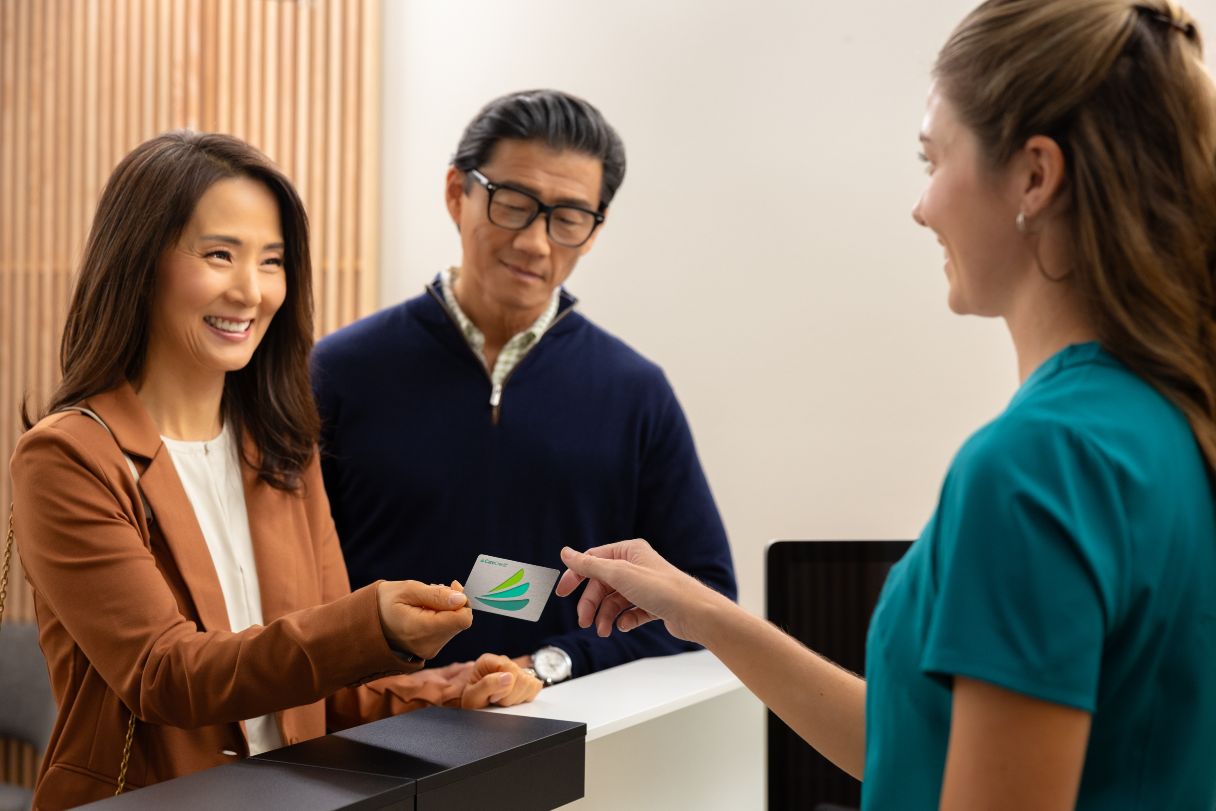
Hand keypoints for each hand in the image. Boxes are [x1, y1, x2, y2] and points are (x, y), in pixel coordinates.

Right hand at [377, 579, 472, 660]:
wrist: (363, 624)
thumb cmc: (383, 603)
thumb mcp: (408, 590)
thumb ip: (436, 595)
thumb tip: (461, 599)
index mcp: (422, 630)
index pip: (463, 619)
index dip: (462, 600)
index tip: (451, 586)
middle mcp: (428, 645)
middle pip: (459, 622)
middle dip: (452, 603)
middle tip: (434, 589)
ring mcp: (428, 651)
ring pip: (453, 626)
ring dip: (445, 610)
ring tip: (424, 601)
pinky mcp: (428, 651)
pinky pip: (445, 632)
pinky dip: (439, 618)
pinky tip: (423, 611)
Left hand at [458, 653, 543, 708]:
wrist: (476, 705)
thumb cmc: (472, 700)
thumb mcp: (472, 696)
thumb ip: (487, 685)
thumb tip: (509, 677)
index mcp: (489, 661)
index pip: (510, 669)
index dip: (505, 687)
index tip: (493, 697)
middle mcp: (504, 662)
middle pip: (522, 678)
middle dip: (510, 696)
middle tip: (496, 699)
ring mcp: (516, 669)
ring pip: (530, 684)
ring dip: (516, 698)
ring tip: (503, 699)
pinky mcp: (525, 679)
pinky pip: (535, 687)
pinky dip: (525, 697)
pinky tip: (511, 699)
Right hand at [557, 540, 725, 642]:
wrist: (694, 613)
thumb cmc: (662, 589)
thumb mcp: (619, 574)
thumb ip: (590, 565)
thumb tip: (566, 553)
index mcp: (629, 552)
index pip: (593, 560)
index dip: (576, 576)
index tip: (562, 593)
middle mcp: (636, 567)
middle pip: (601, 584)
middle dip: (591, 604)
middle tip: (585, 621)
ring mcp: (644, 587)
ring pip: (613, 601)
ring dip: (605, 616)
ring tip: (604, 630)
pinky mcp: (651, 605)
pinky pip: (628, 612)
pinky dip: (623, 620)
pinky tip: (626, 625)